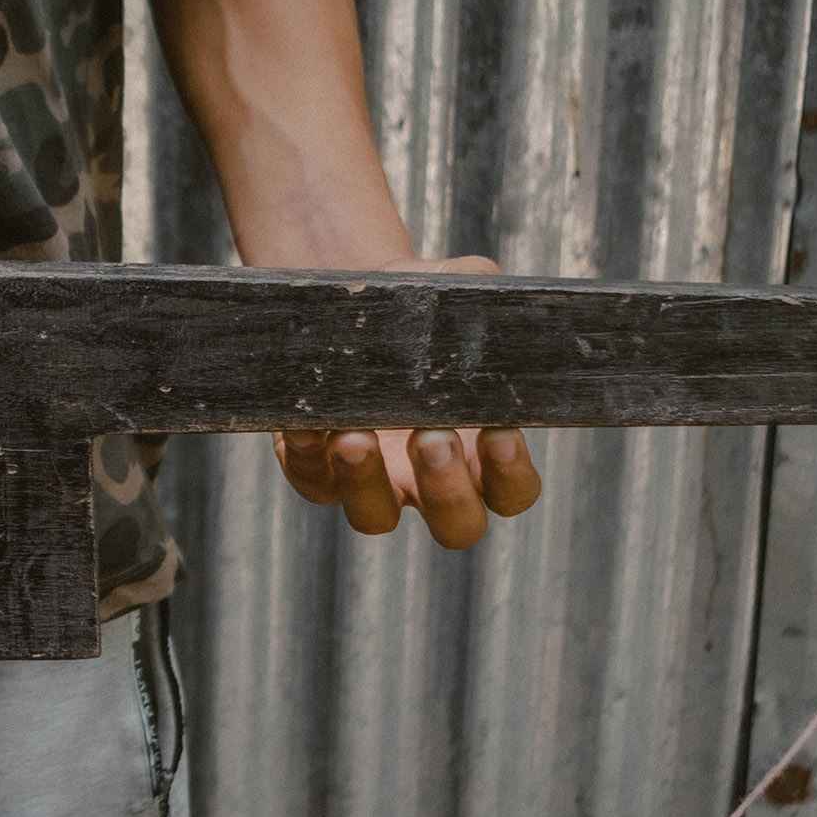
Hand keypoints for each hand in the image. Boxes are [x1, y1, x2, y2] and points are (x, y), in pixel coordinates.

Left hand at [272, 253, 542, 546]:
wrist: (355, 301)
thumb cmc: (421, 306)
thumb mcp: (458, 292)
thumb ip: (483, 296)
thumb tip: (490, 296)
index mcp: (481, 452)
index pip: (513, 492)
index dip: (512, 475)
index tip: (500, 431)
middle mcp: (430, 481)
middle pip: (455, 524)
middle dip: (445, 487)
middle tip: (432, 437)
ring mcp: (374, 482)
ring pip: (376, 516)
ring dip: (367, 481)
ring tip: (357, 437)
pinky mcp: (319, 471)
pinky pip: (313, 480)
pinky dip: (306, 454)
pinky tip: (304, 421)